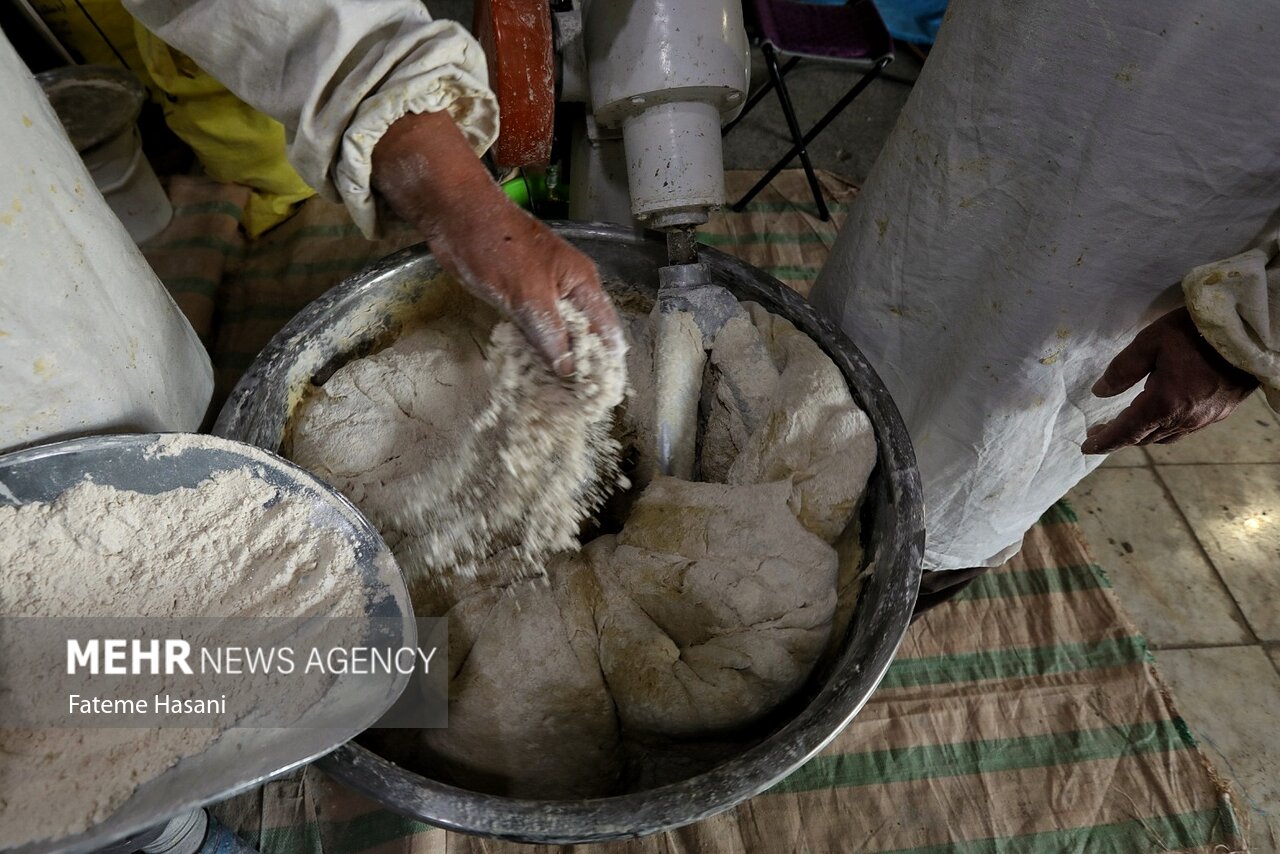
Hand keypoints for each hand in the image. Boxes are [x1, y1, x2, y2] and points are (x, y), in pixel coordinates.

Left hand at [371, 111, 620, 376]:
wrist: (456, 217)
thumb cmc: (498, 248)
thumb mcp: (530, 297)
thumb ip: (552, 336)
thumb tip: (569, 372)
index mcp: (582, 283)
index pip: (607, 329)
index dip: (608, 362)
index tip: (604, 395)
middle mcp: (568, 290)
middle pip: (584, 335)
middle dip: (582, 367)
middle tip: (577, 404)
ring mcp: (543, 294)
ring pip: (558, 335)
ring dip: (556, 362)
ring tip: (556, 397)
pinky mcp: (519, 299)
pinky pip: (534, 331)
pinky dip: (535, 351)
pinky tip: (531, 373)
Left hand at [1081, 307, 1257, 453]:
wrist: (1248, 334)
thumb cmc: (1196, 333)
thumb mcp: (1151, 341)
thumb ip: (1123, 369)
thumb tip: (1100, 392)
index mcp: (1163, 403)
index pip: (1127, 431)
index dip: (1105, 441)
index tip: (1087, 447)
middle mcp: (1184, 418)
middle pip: (1144, 437)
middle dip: (1119, 438)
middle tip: (1100, 433)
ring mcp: (1204, 419)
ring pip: (1165, 437)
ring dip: (1142, 435)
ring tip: (1126, 427)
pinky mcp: (1219, 413)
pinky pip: (1183, 430)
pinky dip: (1163, 429)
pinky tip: (1159, 418)